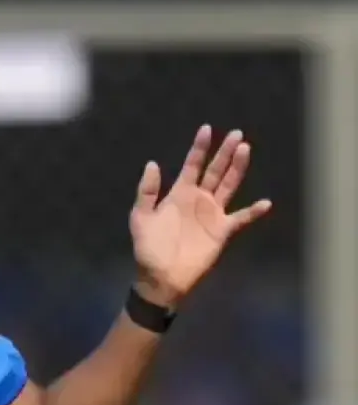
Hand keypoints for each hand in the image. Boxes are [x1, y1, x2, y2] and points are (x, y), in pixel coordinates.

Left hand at [130, 126, 271, 307]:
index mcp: (179, 193)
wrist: (160, 276)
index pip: (192, 165)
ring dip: (237, 169)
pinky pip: (241, 218)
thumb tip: (152, 163)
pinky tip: (265, 202)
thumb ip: (147, 191)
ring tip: (246, 150)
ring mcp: (212, 214)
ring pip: (228, 186)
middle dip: (225, 152)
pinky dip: (253, 211)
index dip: (199, 148)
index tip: (207, 129)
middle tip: (237, 134)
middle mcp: (198, 199)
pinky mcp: (222, 231)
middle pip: (215, 170)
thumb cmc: (148, 247)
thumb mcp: (140, 217)